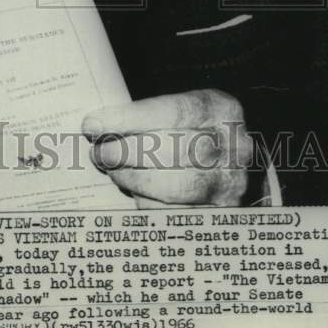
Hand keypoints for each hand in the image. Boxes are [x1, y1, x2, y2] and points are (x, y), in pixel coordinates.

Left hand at [82, 89, 252, 206]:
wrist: (229, 167)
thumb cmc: (192, 133)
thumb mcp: (181, 113)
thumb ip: (148, 115)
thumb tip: (97, 126)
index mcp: (222, 110)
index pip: (175, 111)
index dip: (129, 118)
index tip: (94, 124)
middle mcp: (234, 148)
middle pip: (174, 149)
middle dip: (127, 152)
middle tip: (99, 152)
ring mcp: (230, 185)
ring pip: (175, 187)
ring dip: (133, 179)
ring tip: (114, 171)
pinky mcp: (219, 217)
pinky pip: (175, 215)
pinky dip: (147, 204)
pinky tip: (135, 193)